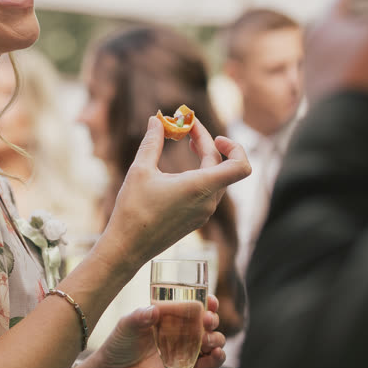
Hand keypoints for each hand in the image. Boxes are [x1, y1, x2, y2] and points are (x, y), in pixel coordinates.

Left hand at [78, 294, 227, 367]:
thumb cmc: (120, 344)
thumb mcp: (127, 325)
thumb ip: (140, 316)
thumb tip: (154, 311)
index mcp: (172, 317)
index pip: (196, 306)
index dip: (207, 302)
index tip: (209, 300)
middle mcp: (184, 333)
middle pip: (209, 323)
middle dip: (212, 319)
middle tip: (207, 320)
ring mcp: (188, 352)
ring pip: (214, 342)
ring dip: (216, 338)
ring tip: (207, 339)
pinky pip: (209, 364)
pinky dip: (217, 359)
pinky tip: (216, 354)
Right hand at [102, 116, 250, 270]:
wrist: (127, 248)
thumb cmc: (133, 210)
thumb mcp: (140, 170)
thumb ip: (152, 142)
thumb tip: (156, 120)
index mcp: (200, 188)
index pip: (240, 167)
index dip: (235, 147)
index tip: (214, 136)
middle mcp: (208, 202)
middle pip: (223, 166)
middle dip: (208, 143)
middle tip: (187, 128)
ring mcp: (204, 212)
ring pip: (216, 178)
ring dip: (206, 158)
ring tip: (187, 142)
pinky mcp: (196, 219)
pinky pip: (208, 191)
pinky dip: (200, 174)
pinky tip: (181, 168)